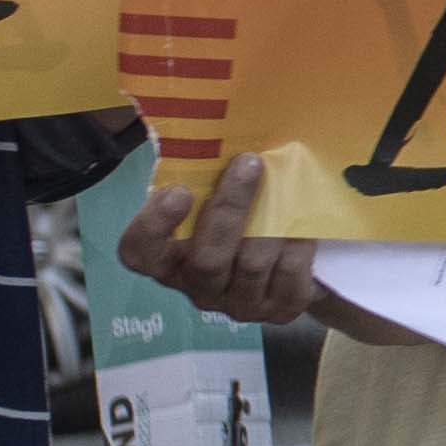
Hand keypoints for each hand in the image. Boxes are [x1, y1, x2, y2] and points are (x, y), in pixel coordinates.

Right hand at [116, 156, 319, 327]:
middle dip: (229, 208)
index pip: (139, 253)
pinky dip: (299, 247)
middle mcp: (198, 287)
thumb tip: (217, 134)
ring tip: (289, 189)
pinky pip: (289, 277)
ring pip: (251, 265)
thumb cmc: (246, 218)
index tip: (179, 191)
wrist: (298, 260)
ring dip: (272, 224)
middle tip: (250, 164)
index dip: (153, 226)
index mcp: (170, 258)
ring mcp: (238, 304)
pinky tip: (306, 229)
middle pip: (205, 260)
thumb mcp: (218, 197)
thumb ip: (206, 178)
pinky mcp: (279, 311)